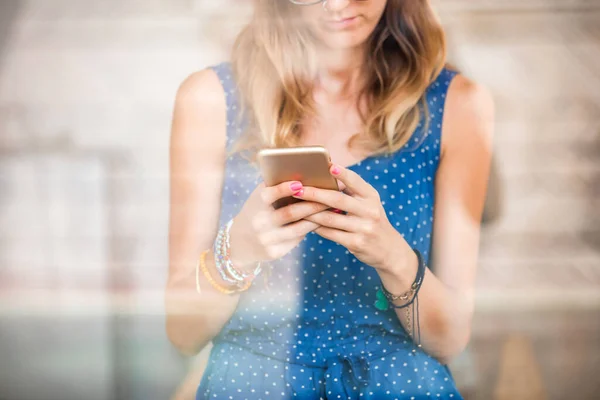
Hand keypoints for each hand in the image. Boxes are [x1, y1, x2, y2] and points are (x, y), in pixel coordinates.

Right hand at [228, 181, 328, 269]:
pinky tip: (322, 223)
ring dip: (316, 219)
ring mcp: (266, 239)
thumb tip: (304, 174)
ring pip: (298, 229)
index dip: (284, 189)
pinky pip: (297, 240)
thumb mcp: (258, 199)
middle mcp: (259, 223)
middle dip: (313, 204)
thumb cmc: (255, 212)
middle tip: (330, 197)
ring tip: (331, 210)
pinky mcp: (274, 252)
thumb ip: (274, 188)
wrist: (239, 243)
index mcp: (255, 205)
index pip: (269, 195)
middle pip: (290, 213)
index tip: (300, 184)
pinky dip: (310, 230)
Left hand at [295, 164, 411, 271]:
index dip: (343, 174)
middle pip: (338, 199)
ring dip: (310, 212)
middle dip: (315, 193)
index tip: (329, 166)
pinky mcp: (356, 243)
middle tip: (297, 189)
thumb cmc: (372, 221)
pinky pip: (330, 233)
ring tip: (295, 206)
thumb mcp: (369, 203)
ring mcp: (363, 228)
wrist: (389, 250)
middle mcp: (369, 211)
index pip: (356, 182)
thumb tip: (325, 176)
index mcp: (371, 197)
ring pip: (330, 218)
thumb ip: (352, 191)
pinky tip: (305, 222)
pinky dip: (316, 227)